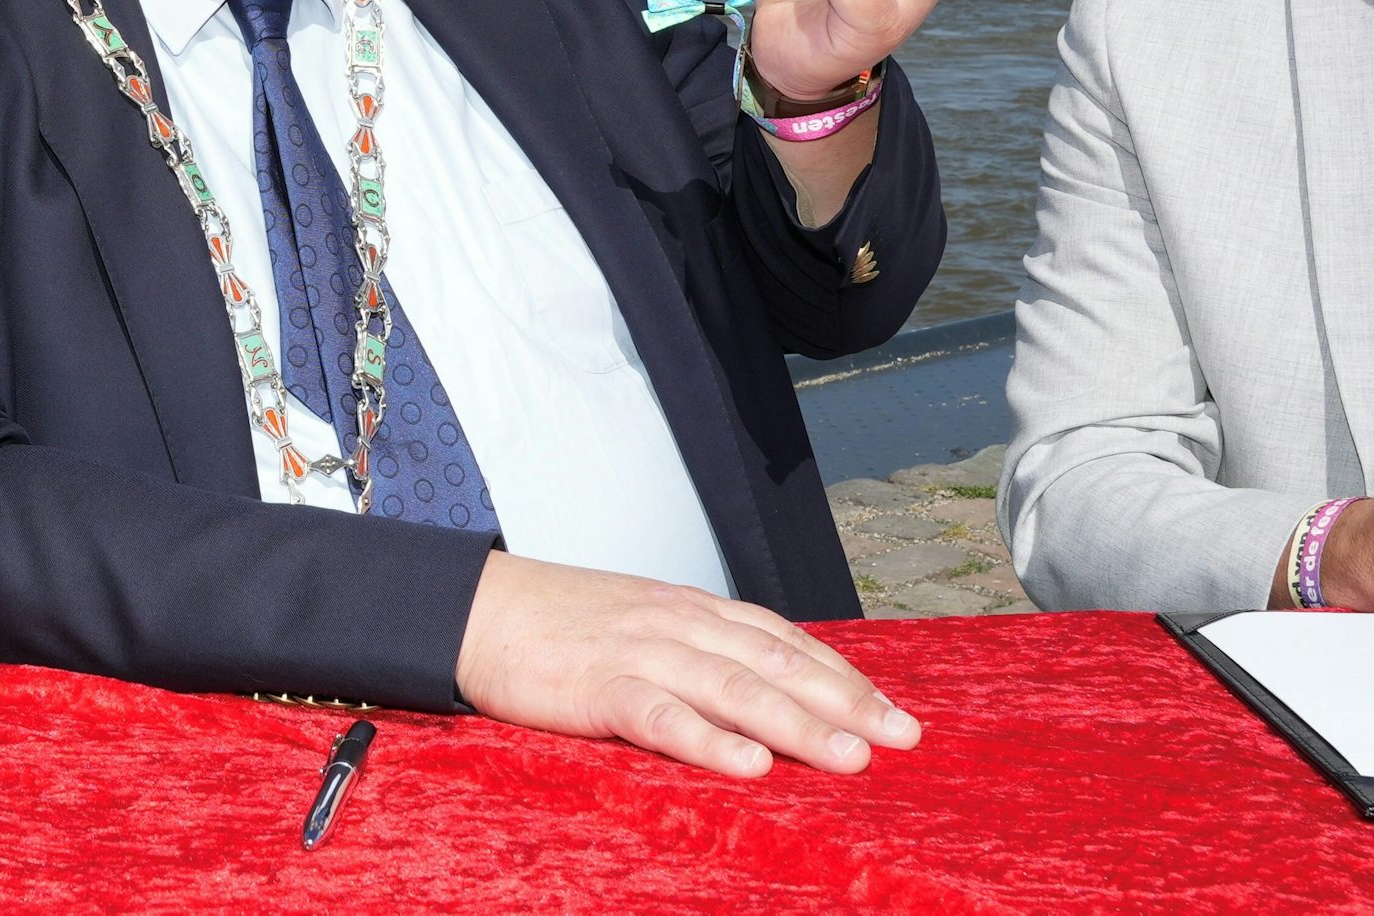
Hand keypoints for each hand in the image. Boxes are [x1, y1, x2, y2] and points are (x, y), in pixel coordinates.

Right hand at [453, 550, 920, 777]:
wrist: (472, 608)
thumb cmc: (555, 624)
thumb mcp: (638, 623)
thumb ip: (694, 651)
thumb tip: (757, 696)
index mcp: (690, 609)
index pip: (785, 642)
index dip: (844, 677)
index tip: (893, 713)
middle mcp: (678, 624)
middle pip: (777, 663)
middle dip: (846, 702)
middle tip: (902, 739)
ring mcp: (639, 651)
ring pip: (734, 688)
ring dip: (799, 724)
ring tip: (850, 758)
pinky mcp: (598, 684)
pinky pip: (661, 714)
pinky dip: (708, 740)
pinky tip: (749, 766)